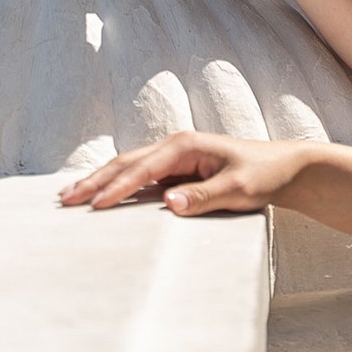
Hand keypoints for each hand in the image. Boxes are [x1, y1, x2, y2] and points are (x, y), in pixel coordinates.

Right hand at [57, 131, 316, 214]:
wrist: (287, 168)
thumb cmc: (264, 176)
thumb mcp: (238, 190)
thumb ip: (203, 197)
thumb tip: (168, 204)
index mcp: (185, 146)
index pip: (141, 169)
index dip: (116, 188)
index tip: (93, 205)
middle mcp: (175, 146)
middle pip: (126, 162)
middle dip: (94, 180)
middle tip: (65, 199)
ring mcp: (175, 157)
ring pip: (128, 166)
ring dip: (99, 180)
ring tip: (70, 194)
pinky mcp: (178, 169)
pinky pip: (140, 176)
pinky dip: (116, 184)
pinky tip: (100, 194)